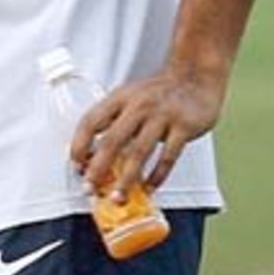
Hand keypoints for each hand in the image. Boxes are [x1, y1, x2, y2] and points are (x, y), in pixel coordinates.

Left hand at [70, 65, 226, 196]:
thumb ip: (113, 122)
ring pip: (139, 153)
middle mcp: (139, 105)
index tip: (77, 166)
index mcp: (119, 98)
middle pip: (111, 141)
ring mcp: (162, 115)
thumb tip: (94, 158)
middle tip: (90, 189)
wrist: (196, 76)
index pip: (90, 122)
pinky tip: (149, 188)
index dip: (79, 146)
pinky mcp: (184, 126)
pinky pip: (168, 157)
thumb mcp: (130, 98)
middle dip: (98, 169)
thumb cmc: (158, 93)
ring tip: (118, 198)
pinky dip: (157, 176)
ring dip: (126, 180)